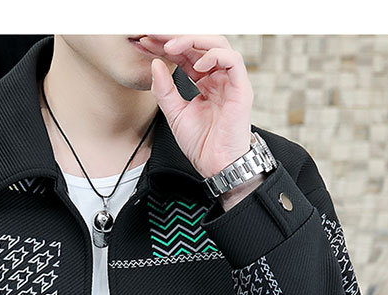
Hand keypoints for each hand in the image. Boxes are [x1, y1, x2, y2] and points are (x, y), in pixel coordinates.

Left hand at [143, 35, 253, 179]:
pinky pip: (233, 61)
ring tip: (171, 46)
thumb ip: (164, 90)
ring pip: (217, 45)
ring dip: (193, 41)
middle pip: (199, 45)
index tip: (146, 43)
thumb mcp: (174, 114)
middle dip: (175, 38)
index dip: (166, 47)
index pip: (185, 55)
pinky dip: (214, 57)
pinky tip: (197, 64)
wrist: (216, 164)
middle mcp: (218, 77)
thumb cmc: (202, 143)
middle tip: (154, 37)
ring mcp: (230, 81)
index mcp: (205, 82)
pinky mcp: (241, 89)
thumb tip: (155, 65)